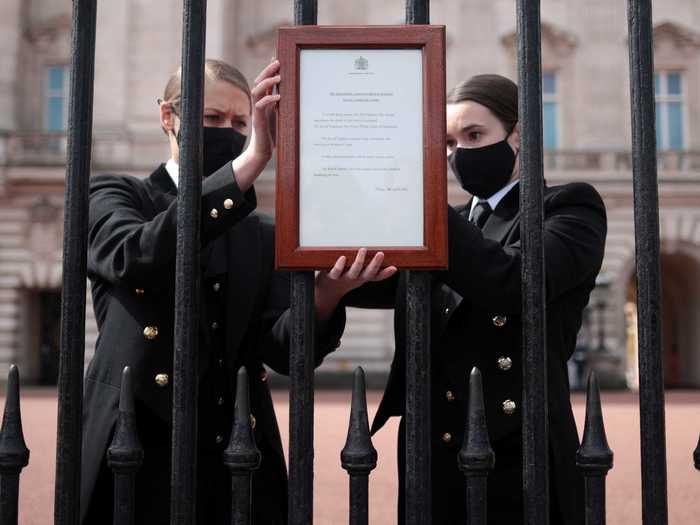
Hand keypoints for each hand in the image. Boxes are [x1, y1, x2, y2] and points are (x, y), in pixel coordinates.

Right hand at [231, 59, 280, 191]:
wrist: (263, 152)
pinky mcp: (258, 121)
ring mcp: (258, 112)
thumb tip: (293, 92)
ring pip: (257, 91)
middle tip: (278, 61)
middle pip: (259, 82)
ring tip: (278, 77)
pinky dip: (268, 100)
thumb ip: (283, 105)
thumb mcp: (280, 116)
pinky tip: (278, 97)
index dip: (270, 70)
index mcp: (265, 101)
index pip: (265, 81)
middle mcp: (259, 104)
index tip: (278, 59)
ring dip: (267, 82)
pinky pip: (260, 107)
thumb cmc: (273, 135)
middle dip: (268, 70)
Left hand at [315, 249, 397, 320]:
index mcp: (362, 277)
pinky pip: (336, 272)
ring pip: (353, 271)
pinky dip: (340, 265)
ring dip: (359, 261)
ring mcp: (344, 278)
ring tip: (363, 250)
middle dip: (374, 264)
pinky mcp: (331, 276)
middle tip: (380, 254)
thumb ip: (375, 271)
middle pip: (367, 273)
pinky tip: (343, 257)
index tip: (394, 267)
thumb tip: (394, 267)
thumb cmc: (346, 279)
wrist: (326, 291)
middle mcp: (355, 278)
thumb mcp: (361, 276)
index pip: (376, 276)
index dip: (385, 273)